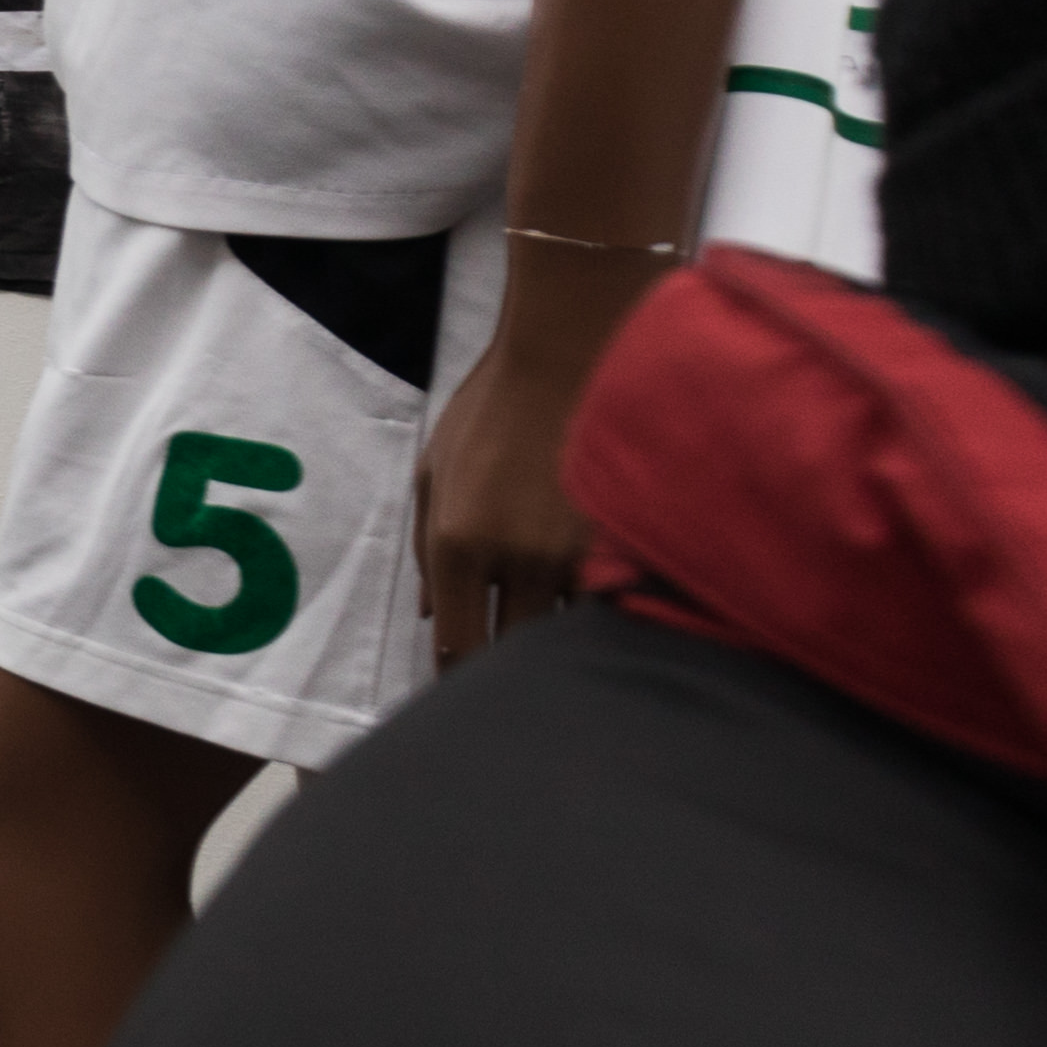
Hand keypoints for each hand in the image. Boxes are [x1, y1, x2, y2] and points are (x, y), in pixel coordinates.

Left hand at [418, 266, 636, 661]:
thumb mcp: (432, 472)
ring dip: (560, 647)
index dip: (459, 675)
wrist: (567, 353)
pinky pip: (613, 604)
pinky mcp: (623, 540)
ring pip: (567, 633)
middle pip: (514, 651)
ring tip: (559, 660)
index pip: (459, 643)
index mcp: (457, 542)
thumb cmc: (490, 409)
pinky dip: (603, 617)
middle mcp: (516, 558)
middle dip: (509, 671)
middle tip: (510, 687)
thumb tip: (431, 616)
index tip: (463, 692)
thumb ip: (422, 549)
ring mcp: (576, 552)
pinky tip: (601, 619)